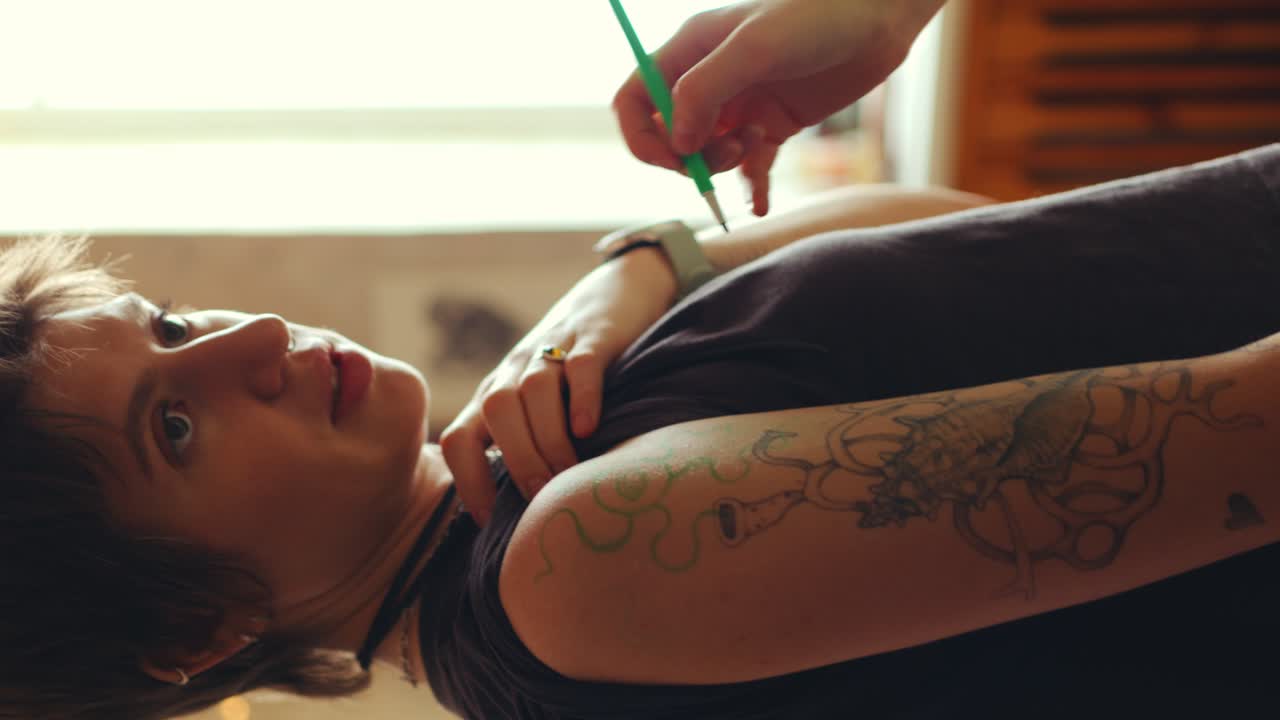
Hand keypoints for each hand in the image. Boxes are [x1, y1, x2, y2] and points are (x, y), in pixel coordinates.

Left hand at [440, 248, 677, 525]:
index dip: (467, 481)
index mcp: (495, 394)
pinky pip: (580, 366)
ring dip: (548, 439)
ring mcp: (553, 349)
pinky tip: (589, 429)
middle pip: (495, 412)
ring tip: (569, 474)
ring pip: (533, 392)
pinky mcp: (594, 336)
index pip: (459, 437)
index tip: (490, 522)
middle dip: (517, 460)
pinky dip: (582, 400)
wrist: (618, 291)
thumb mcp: (540, 403)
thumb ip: (527, 442)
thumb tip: (524, 516)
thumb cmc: (575, 367)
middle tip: (543, 497)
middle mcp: (515, 371)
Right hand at [613, 0, 942, 216]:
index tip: (674, 157)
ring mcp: (740, 104)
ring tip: (756, 145)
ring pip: (708, 154)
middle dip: (690, 155)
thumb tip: (678, 144)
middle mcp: (709, 78)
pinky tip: (759, 206)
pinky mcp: (772, 124)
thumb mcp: (754, 47)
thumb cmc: (818, 15)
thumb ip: (706, 92)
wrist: (881, 18)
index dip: (642, 135)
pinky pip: (749, 167)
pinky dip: (752, 189)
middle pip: (670, 135)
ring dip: (723, 165)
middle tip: (726, 154)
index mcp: (689, 50)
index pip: (635, 100)